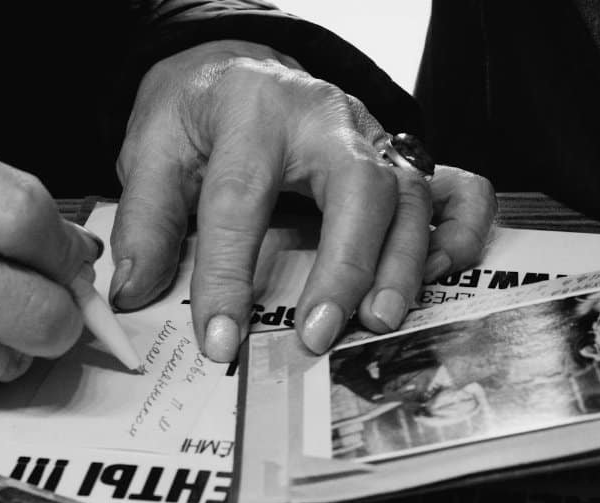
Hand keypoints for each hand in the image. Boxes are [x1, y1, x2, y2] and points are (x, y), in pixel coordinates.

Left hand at [110, 40, 495, 360]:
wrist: (243, 65)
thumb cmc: (203, 110)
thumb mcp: (155, 148)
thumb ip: (148, 218)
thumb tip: (139, 290)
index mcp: (254, 111)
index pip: (242, 200)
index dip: (229, 276)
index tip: (219, 340)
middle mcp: (328, 120)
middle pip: (358, 190)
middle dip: (344, 269)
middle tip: (320, 333)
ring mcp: (377, 139)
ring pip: (411, 199)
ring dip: (401, 268)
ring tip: (377, 322)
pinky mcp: (406, 160)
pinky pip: (460, 191)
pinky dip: (459, 235)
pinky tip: (431, 276)